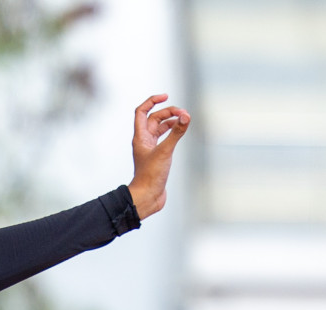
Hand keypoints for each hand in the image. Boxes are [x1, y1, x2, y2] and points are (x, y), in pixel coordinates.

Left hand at [128, 94, 190, 220]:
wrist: (147, 197)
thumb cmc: (150, 176)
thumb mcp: (165, 151)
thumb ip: (176, 133)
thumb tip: (186, 116)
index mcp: (140, 137)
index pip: (141, 112)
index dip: (152, 101)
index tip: (166, 96)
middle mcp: (144, 141)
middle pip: (154, 118)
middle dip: (168, 112)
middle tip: (183, 113)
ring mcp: (150, 149)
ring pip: (160, 128)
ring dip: (171, 121)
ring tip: (185, 119)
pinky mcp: (158, 157)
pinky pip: (165, 139)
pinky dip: (173, 132)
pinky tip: (181, 131)